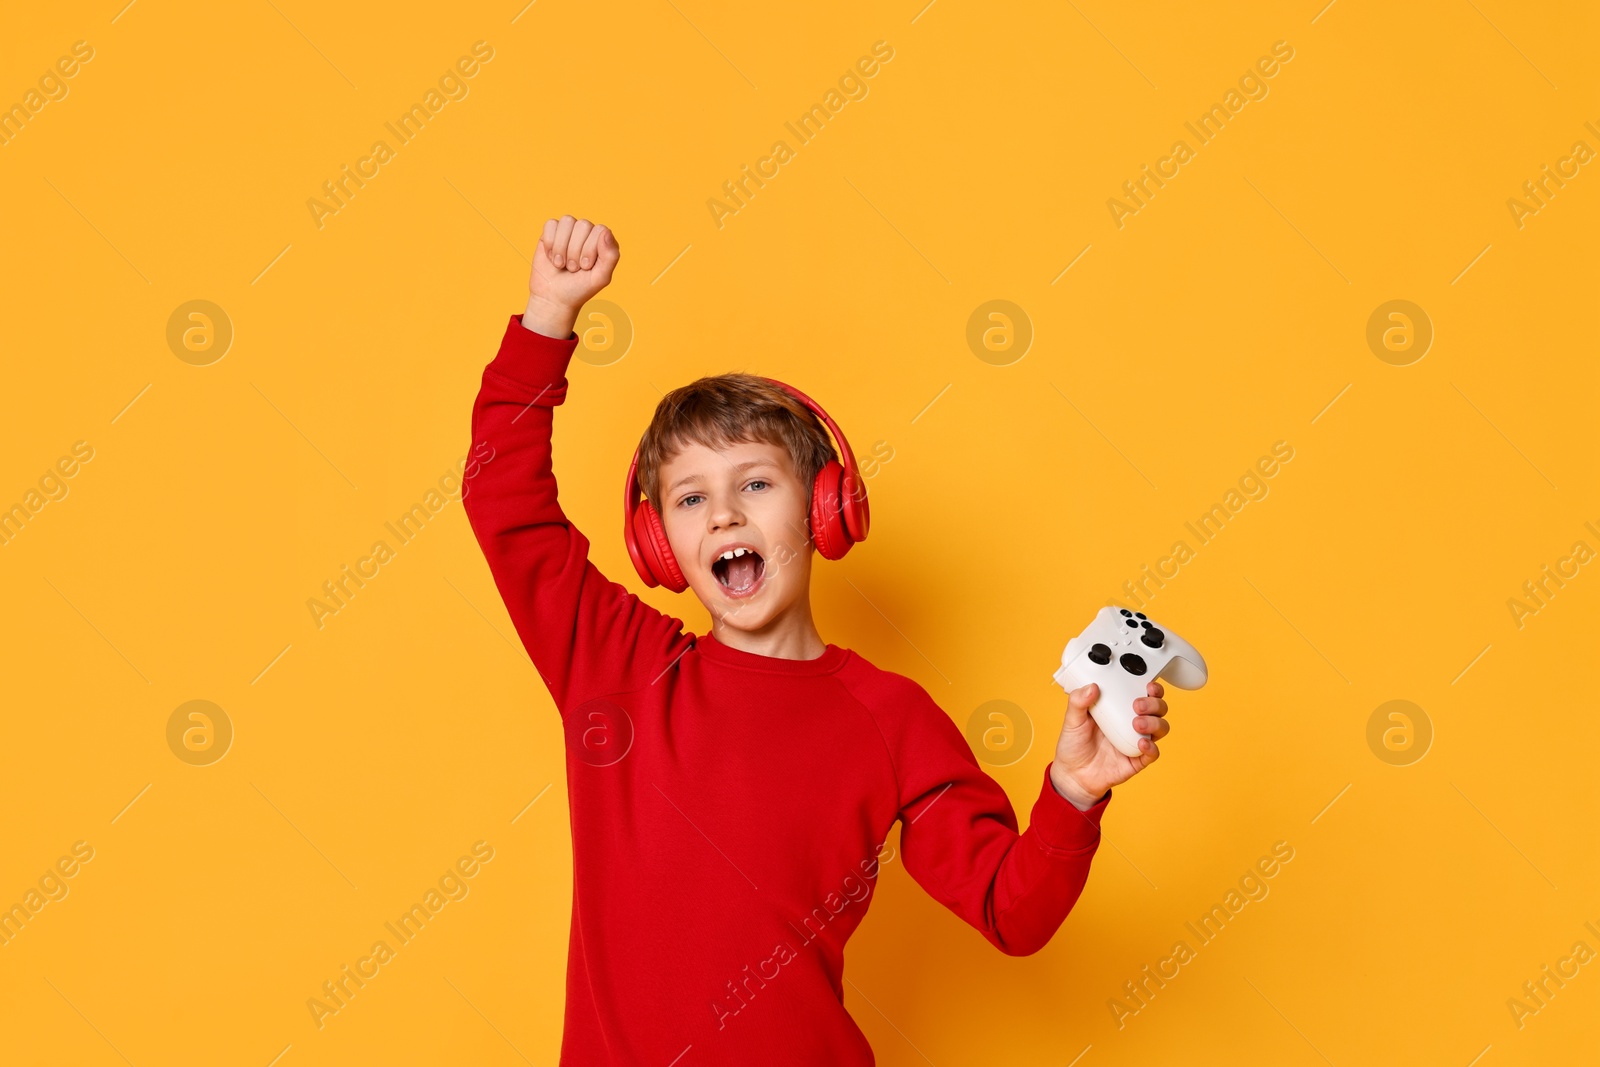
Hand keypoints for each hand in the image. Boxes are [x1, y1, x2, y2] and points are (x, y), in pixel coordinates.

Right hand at [522, 215, 619, 337]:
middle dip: (575, 251)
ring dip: (561, 247)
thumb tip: (606, 231)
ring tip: (561, 263)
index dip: (589, 249)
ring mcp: (569, 231)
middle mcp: (588, 233)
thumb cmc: (579, 288)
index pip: (600, 231)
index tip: (585, 267)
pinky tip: (551, 256)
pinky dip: (550, 243)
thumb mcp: (600, 278)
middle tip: (573, 268)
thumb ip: (610, 256)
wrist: (553, 297)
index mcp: (603, 242)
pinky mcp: (551, 232)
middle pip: (583, 225)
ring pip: (567, 221)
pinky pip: (551, 224)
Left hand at [1049, 681, 1168, 809]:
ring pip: (1161, 728)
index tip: (1148, 685)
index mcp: (1119, 709)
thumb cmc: (1074, 744)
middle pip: (1158, 708)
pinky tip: (1141, 743)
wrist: (1073, 774)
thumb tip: (1091, 686)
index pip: (1144, 693)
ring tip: (1137, 723)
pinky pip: (1153, 753)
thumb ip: (1078, 701)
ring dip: (1154, 722)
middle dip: (1154, 703)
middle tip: (1137, 705)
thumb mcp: (1072, 720)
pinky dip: (1152, 747)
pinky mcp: (1137, 760)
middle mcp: (1132, 722)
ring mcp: (1136, 741)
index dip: (1152, 688)